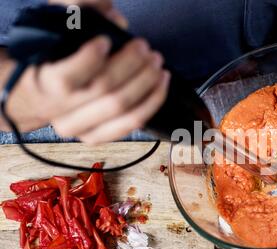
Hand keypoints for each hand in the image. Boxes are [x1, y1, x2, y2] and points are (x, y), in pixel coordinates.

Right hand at [6, 0, 169, 143]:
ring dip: (146, 82)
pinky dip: (152, 101)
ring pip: (121, 107)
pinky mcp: (100, 136)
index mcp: (43, 85)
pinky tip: (162, 82)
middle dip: (130, 64)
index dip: (90, 59)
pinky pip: (133, 122)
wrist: (44, 96)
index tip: (105, 40)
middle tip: (143, 47)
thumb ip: (81, 14)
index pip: (66, 78)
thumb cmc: (57, 60)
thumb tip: (116, 19)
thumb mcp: (61, 32)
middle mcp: (60, 111)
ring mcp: (81, 129)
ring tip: (156, 62)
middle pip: (103, 90)